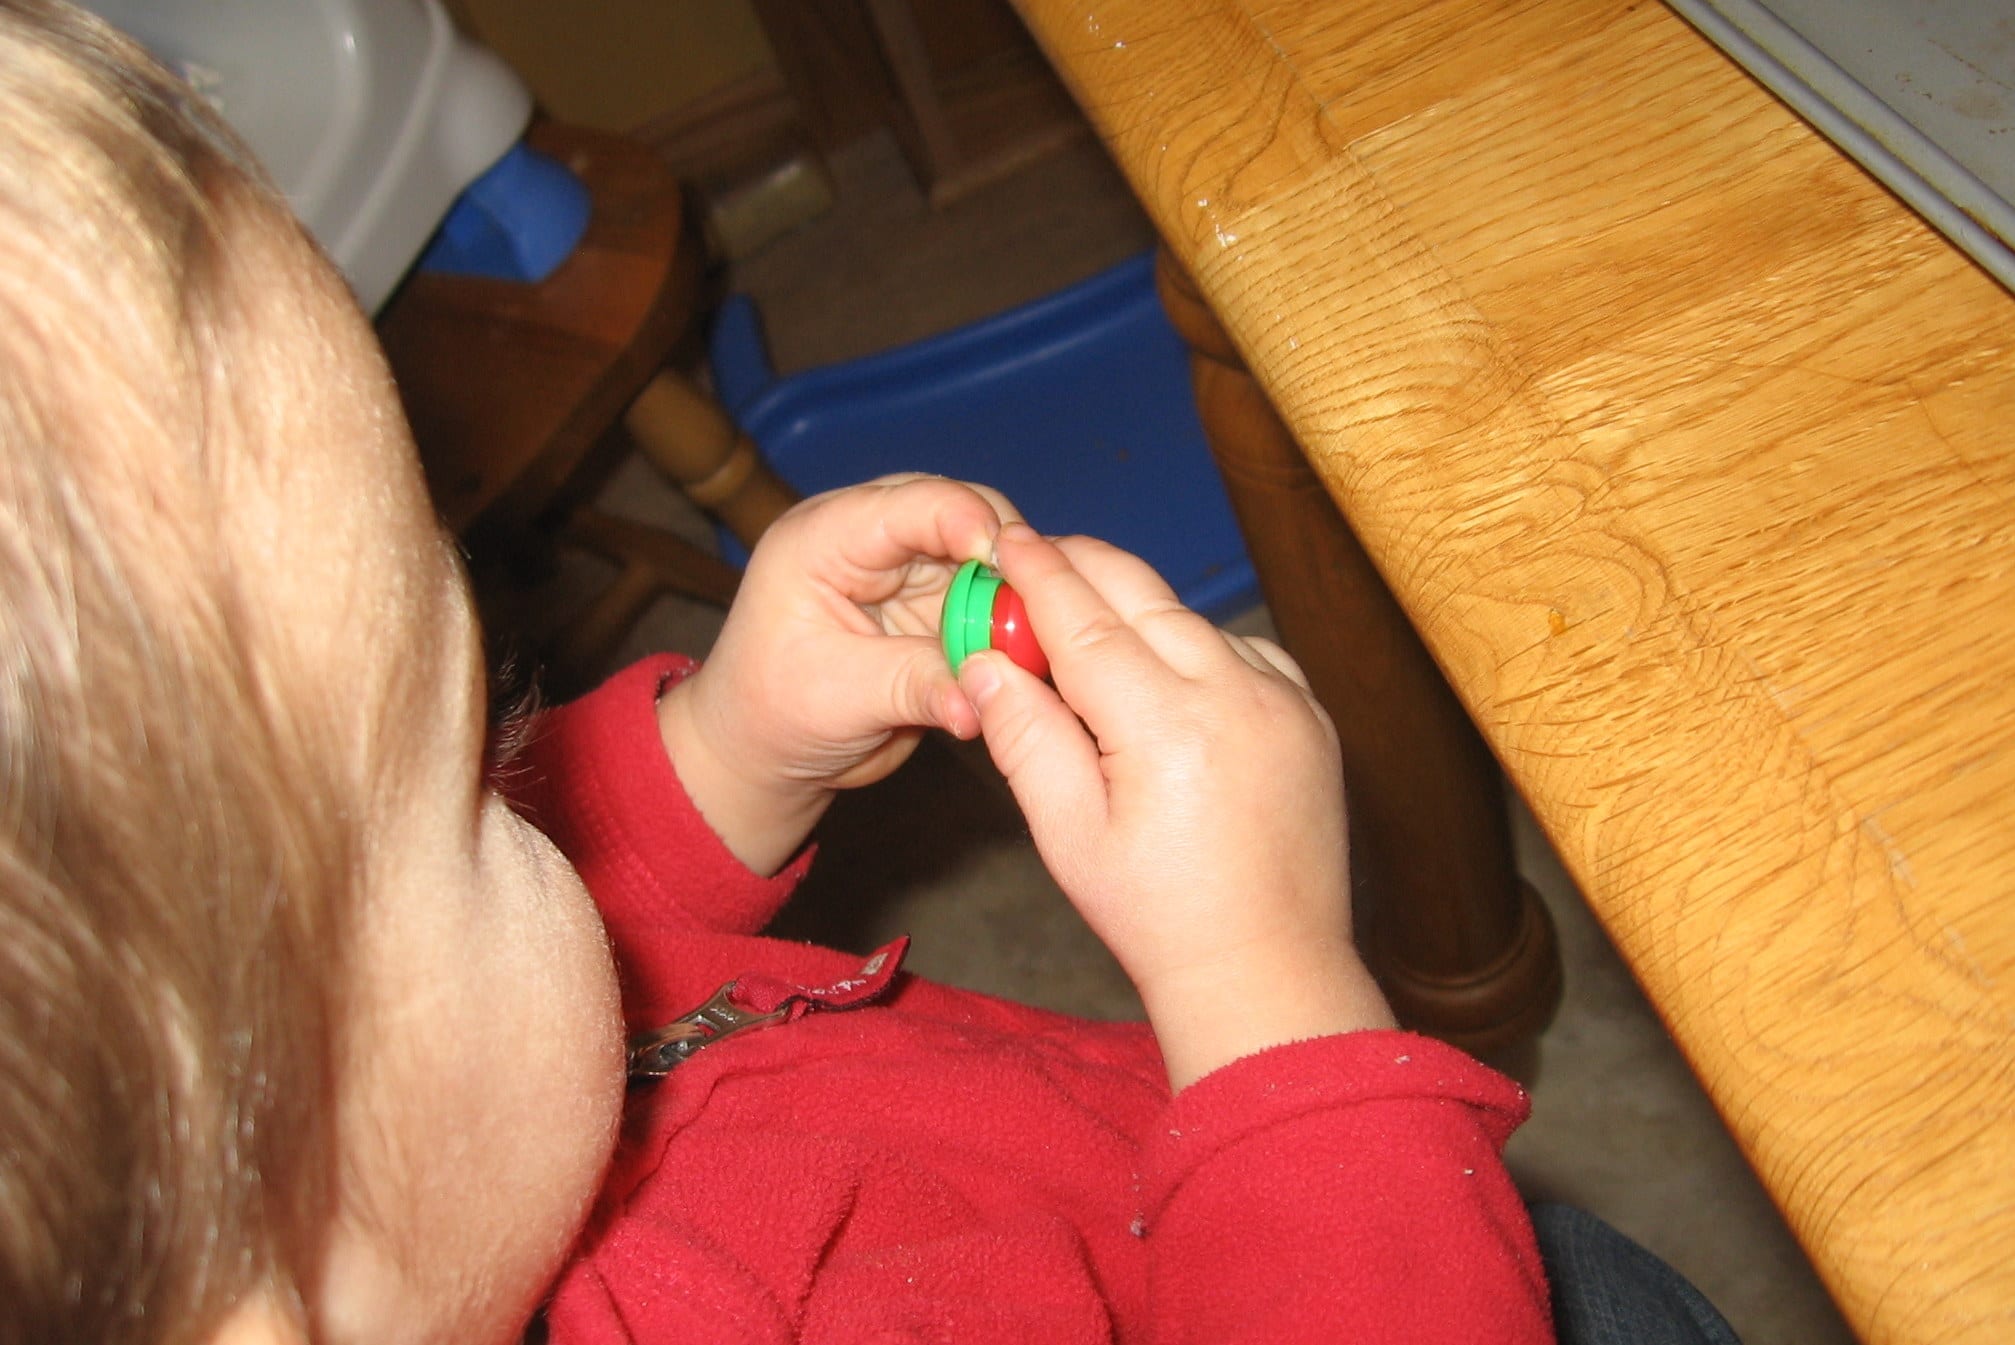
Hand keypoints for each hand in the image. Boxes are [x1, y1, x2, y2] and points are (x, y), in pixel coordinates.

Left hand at [658, 475, 1017, 873]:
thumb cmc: (772, 715)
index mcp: (827, 537)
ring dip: (1018, 594)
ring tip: (1040, 637)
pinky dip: (1013, 623)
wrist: (761, 751)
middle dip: (1007, 557)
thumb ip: (914, 687)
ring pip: (988, 557)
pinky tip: (1033, 650)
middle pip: (962, 513)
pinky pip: (991, 601)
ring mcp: (909, 569)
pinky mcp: (936, 604)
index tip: (1011, 561)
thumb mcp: (836, 699)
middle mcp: (873, 538)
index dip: (967, 522)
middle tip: (1041, 609)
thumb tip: (984, 700)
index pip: (910, 504)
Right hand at [959, 524, 1394, 1088]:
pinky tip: (1166, 664)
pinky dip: (1198, 643)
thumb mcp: (1070, 835)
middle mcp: (1234, 694)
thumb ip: (1026, 737)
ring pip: (1194, 620)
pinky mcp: (1310, 713)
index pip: (1083, 621)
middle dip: (1084, 564)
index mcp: (1165, 726)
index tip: (1006, 540)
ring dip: (1139, 608)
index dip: (1038, 574)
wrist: (1267, 966)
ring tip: (1088, 616)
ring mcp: (1283, 699)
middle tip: (1037, 549)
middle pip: (1143, 597)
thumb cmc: (1159, 916)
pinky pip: (1243, 650)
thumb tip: (983, 661)